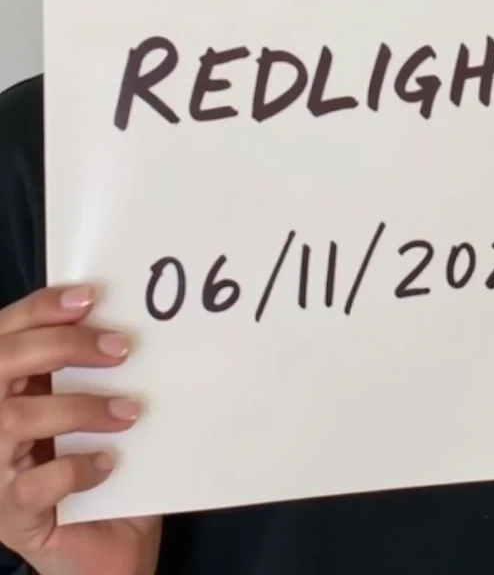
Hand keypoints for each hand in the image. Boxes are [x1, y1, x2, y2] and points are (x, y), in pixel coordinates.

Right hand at [0, 285, 160, 574]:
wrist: (106, 550)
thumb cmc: (100, 469)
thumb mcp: (89, 410)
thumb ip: (88, 370)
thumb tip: (122, 319)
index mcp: (2, 389)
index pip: (5, 333)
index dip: (40, 308)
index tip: (88, 296)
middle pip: (2, 364)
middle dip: (61, 344)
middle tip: (119, 348)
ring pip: (13, 419)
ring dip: (80, 407)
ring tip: (129, 412)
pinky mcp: (9, 517)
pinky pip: (33, 484)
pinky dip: (75, 468)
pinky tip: (108, 464)